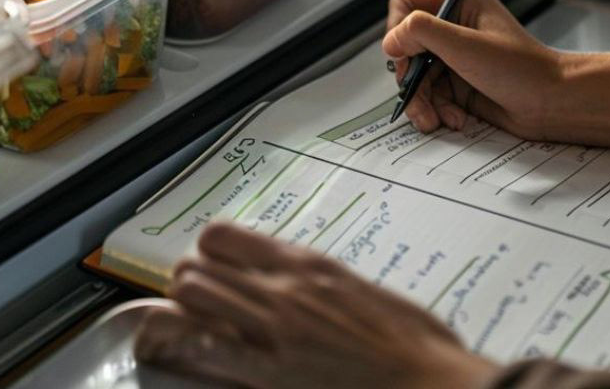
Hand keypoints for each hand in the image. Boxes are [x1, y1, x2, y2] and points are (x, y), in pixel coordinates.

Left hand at [134, 222, 496, 388]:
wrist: (431, 382)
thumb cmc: (411, 342)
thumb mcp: (358, 289)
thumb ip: (317, 280)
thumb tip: (296, 279)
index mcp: (306, 263)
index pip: (222, 235)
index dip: (206, 253)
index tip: (212, 269)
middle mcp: (283, 288)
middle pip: (194, 266)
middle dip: (187, 285)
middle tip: (199, 306)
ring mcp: (274, 332)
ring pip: (189, 298)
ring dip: (178, 314)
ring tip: (186, 330)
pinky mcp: (271, 374)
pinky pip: (207, 350)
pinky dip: (184, 349)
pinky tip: (179, 354)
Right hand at [383, 0, 562, 139]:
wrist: (554, 106)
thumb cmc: (524, 70)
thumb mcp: (466, 46)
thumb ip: (423, 33)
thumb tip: (390, 39)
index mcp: (460, 4)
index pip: (408, 8)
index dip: (398, 32)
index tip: (401, 57)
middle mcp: (455, 29)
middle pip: (407, 49)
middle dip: (410, 78)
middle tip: (416, 97)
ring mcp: (455, 58)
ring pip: (416, 77)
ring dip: (422, 101)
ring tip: (434, 120)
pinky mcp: (459, 85)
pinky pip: (431, 96)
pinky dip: (436, 110)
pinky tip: (454, 119)